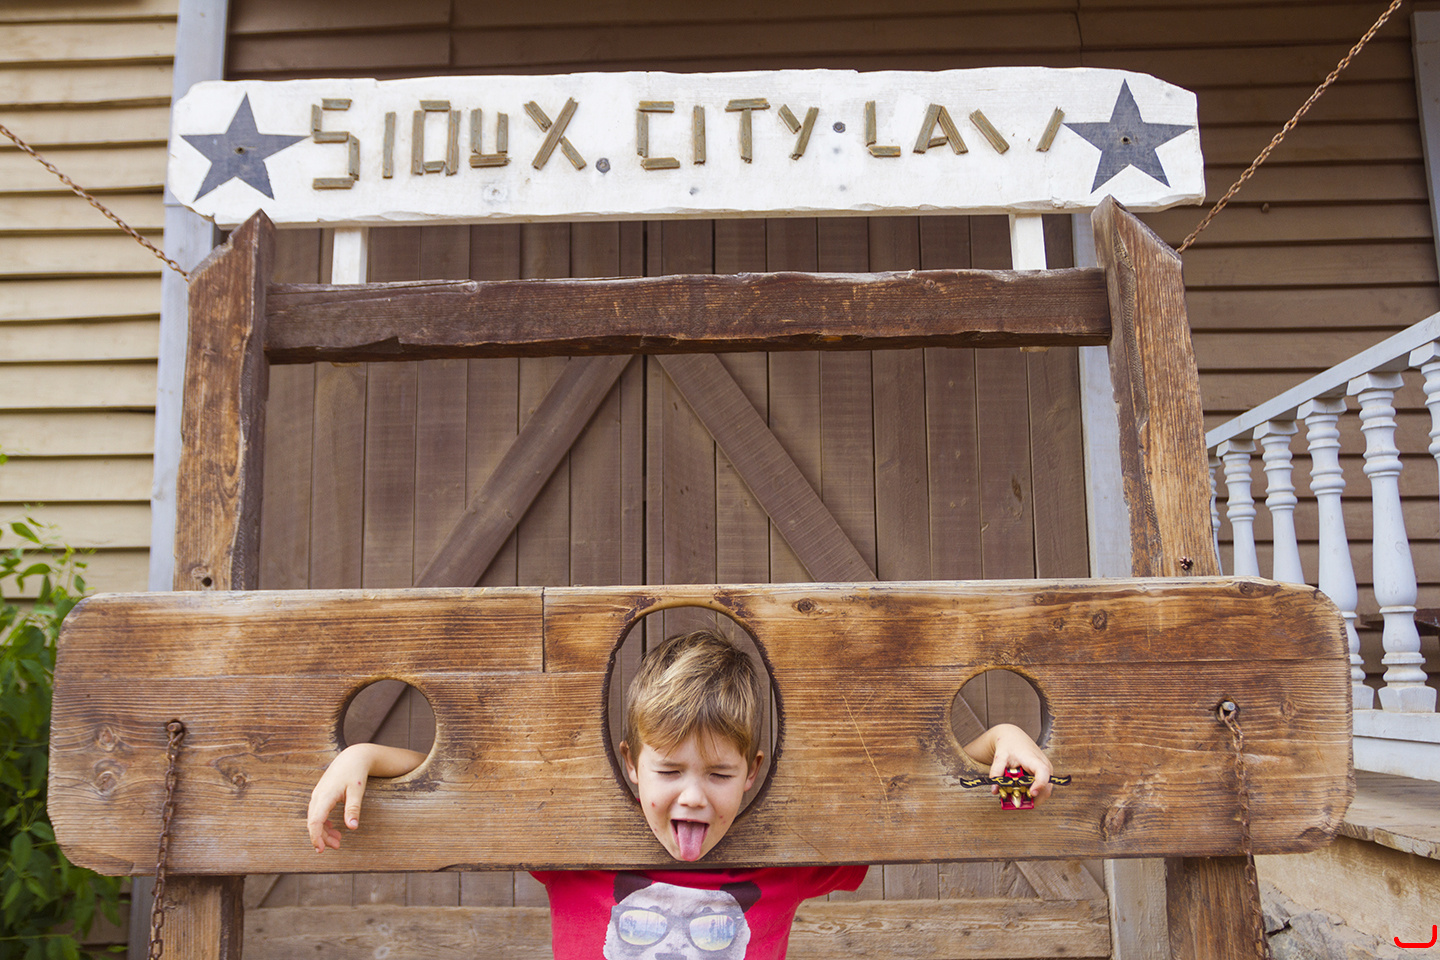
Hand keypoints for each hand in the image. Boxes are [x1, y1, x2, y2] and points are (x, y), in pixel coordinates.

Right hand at [306, 744, 424, 852]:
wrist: (353, 757)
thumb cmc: (356, 772)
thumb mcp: (357, 790)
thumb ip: (353, 808)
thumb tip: (352, 828)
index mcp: (325, 796)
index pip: (315, 821)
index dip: (316, 837)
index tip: (321, 850)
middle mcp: (318, 796)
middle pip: (314, 822)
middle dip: (322, 838)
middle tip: (337, 847)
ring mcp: (318, 795)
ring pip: (315, 818)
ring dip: (324, 831)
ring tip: (338, 841)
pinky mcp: (321, 795)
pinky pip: (318, 813)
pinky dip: (324, 823)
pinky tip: (333, 829)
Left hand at [965, 723, 1053, 805]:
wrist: (1013, 737)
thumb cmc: (1009, 745)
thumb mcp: (1000, 757)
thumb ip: (996, 772)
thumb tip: (995, 789)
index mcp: (1035, 760)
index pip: (1043, 774)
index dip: (1039, 785)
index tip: (1031, 793)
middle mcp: (1045, 766)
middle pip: (1046, 788)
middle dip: (1033, 799)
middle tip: (1017, 802)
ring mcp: (1046, 771)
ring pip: (1044, 791)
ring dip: (1032, 797)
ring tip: (1017, 797)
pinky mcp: (1044, 775)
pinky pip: (1041, 788)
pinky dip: (1032, 793)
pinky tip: (1020, 792)